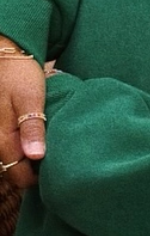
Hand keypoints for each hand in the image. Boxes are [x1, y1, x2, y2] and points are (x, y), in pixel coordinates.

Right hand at [0, 41, 49, 190]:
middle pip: (15, 172)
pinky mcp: (1, 130)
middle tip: (57, 160)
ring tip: (50, 149)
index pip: (18, 176)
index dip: (37, 179)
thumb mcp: (30, 98)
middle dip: (35, 172)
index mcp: (2, 138)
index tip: (56, 170)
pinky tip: (40, 141)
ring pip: (13, 161)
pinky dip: (26, 150)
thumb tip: (34, 157)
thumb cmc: (20, 74)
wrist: (7, 56)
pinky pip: (12, 149)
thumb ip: (32, 128)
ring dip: (30, 161)